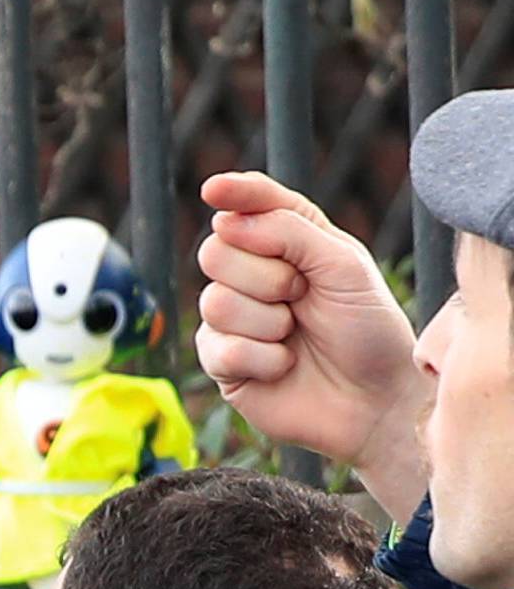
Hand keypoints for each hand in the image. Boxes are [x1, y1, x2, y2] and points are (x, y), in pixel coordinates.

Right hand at [195, 171, 428, 523]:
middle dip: (265, 276)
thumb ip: (291, 233)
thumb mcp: (343, 266)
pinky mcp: (223, 365)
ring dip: (266, 322)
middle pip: (216, 252)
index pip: (250, 207)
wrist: (374, 399)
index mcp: (288, 244)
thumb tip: (225, 220)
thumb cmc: (368, 329)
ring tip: (296, 336)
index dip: (233, 195)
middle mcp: (254, 278)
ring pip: (214, 302)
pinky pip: (219, 349)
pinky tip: (283, 367)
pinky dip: (260, 359)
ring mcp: (235, 321)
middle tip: (301, 297)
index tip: (215, 189)